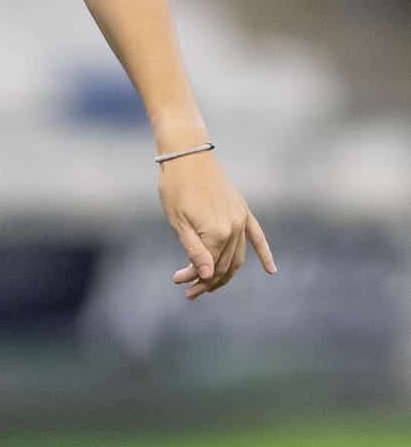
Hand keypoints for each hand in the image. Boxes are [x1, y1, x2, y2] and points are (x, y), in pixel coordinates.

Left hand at [159, 151, 276, 300]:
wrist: (187, 155)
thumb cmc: (175, 188)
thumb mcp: (179, 223)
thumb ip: (195, 251)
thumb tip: (207, 275)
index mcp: (216, 233)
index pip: (209, 267)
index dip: (195, 279)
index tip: (178, 282)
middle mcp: (234, 228)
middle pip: (224, 265)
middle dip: (207, 281)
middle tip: (189, 291)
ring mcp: (242, 219)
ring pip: (238, 256)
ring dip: (226, 273)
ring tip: (209, 284)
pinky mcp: (243, 210)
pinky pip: (257, 236)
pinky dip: (264, 254)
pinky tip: (271, 271)